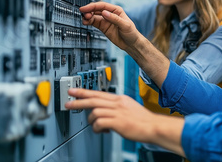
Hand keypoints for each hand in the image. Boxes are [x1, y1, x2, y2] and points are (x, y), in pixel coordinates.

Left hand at [64, 88, 184, 155]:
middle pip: (93, 99)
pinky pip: (100, 123)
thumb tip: (106, 111)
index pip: (99, 93)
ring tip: (97, 127)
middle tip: (68, 104)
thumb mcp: (130, 108)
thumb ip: (117, 107)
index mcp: (120, 99)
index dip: (84, 92)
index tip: (74, 91)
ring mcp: (117, 112)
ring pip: (95, 111)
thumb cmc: (143, 120)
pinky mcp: (118, 122)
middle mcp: (118, 103)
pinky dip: (98, 128)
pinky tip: (104, 131)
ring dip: (92, 120)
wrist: (154, 126)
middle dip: (78, 101)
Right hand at [80, 2, 138, 51]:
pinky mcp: (103, 27)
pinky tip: (86, 22)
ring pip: (94, 16)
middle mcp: (110, 14)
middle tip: (84, 14)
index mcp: (116, 10)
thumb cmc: (131, 33)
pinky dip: (89, 22)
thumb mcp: (125, 25)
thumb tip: (104, 13)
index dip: (93, 6)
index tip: (85, 8)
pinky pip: (94, 23)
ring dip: (88, 17)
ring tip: (84, 20)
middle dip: (89, 11)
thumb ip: (115, 19)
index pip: (102, 6)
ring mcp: (106, 21)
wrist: (131, 44)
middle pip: (96, 10)